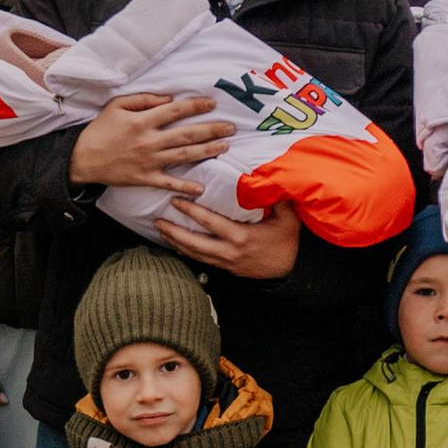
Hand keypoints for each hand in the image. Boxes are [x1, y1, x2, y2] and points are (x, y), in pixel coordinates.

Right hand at [69, 91, 234, 188]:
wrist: (82, 159)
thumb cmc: (100, 130)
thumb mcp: (117, 106)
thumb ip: (144, 99)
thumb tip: (169, 97)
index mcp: (143, 121)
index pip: (176, 111)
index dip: (196, 106)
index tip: (213, 103)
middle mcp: (149, 141)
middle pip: (187, 133)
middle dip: (212, 129)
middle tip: (231, 127)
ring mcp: (149, 161)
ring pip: (184, 155)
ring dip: (207, 151)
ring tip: (225, 146)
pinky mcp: (145, 178)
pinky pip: (168, 182)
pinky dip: (185, 186)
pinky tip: (201, 188)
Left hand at [154, 192, 301, 280]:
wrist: (290, 271)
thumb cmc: (287, 242)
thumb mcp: (288, 218)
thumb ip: (279, 198)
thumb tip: (271, 176)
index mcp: (240, 237)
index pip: (209, 222)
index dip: (191, 211)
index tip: (176, 200)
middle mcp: (229, 251)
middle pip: (193, 242)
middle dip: (173, 231)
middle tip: (157, 220)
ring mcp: (225, 262)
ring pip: (194, 254)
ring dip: (175, 242)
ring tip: (160, 231)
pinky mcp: (226, 268)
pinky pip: (201, 260)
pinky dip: (186, 252)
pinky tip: (176, 246)